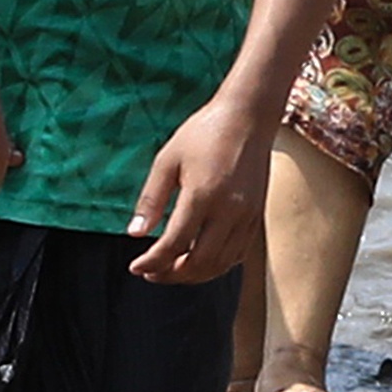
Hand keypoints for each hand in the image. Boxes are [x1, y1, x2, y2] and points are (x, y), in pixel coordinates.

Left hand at [127, 95, 271, 282]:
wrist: (247, 117)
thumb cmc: (204, 133)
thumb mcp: (167, 160)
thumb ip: (151, 199)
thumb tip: (135, 233)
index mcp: (202, 195)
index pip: (174, 245)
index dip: (152, 262)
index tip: (136, 267)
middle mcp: (228, 211)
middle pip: (198, 262)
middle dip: (171, 274)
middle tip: (151, 273)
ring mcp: (246, 216)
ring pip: (220, 265)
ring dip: (193, 275)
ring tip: (171, 270)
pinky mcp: (256, 217)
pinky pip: (236, 255)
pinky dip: (216, 266)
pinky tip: (199, 261)